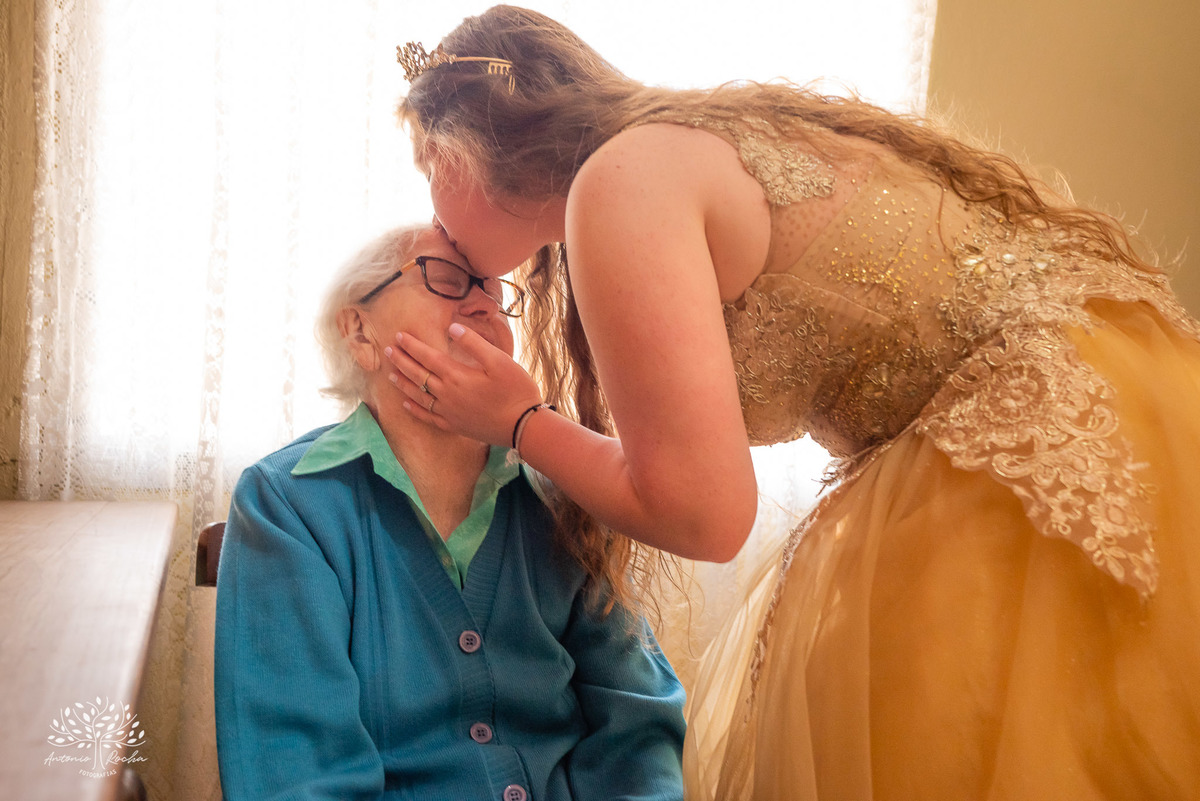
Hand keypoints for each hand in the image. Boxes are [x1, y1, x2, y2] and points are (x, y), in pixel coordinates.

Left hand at [385, 323, 543, 446]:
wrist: (524, 426)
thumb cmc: (516, 390)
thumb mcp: (500, 360)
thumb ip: (474, 343)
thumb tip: (452, 328)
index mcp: (457, 375)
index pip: (427, 357)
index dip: (412, 346)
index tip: (399, 336)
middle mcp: (447, 394)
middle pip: (418, 375)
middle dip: (401, 361)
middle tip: (388, 351)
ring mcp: (449, 412)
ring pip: (419, 396)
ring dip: (403, 384)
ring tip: (391, 375)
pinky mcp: (454, 426)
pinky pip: (427, 417)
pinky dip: (414, 410)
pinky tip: (406, 404)